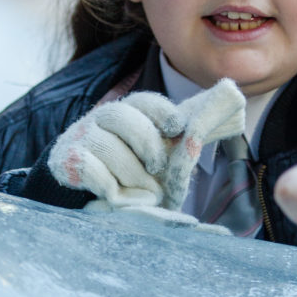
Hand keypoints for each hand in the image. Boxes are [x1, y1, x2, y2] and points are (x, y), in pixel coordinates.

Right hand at [48, 79, 245, 210]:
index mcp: (128, 112)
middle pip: (122, 116)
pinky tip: (115, 195)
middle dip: (145, 144)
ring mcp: (80, 138)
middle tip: (156, 169)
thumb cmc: (131, 170)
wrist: (84, 190)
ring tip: (143, 193)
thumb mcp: (159, 152)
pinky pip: (87, 167)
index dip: (160, 112)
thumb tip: (232, 108)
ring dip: (130, 173)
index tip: (177, 128)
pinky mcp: (64, 161)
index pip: (144, 101)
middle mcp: (100, 118)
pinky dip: (107, 185)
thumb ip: (186, 134)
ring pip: (106, 145)